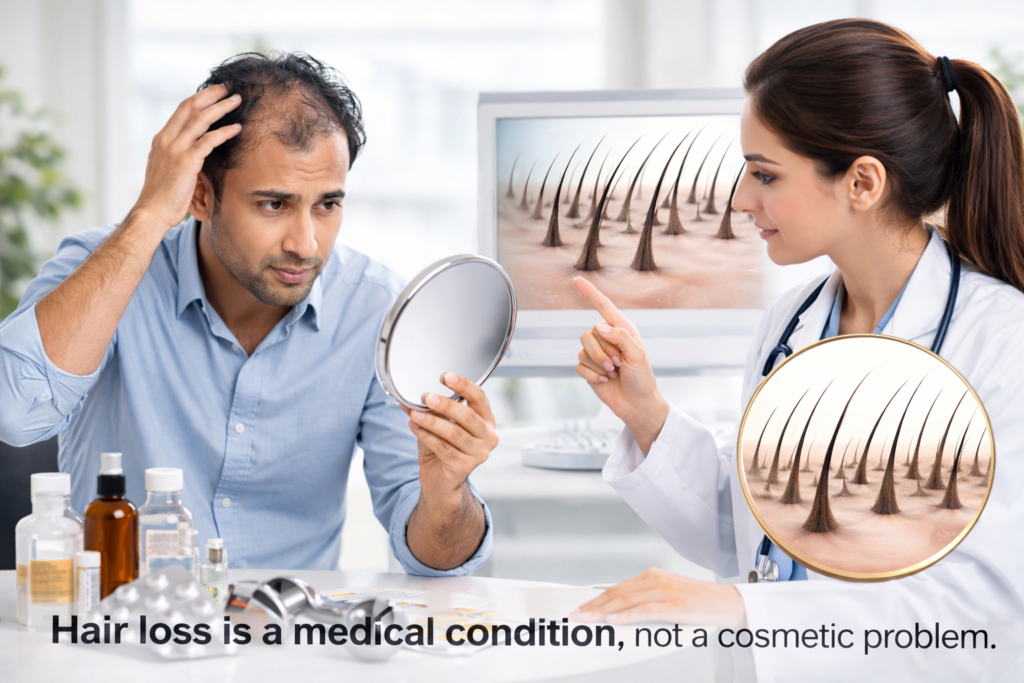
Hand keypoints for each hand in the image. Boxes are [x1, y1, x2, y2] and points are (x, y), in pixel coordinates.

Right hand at [132, 84, 242, 229]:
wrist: (152, 211)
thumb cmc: (162, 195)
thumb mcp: (166, 168)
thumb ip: (176, 155)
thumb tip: (192, 150)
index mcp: (161, 139)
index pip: (181, 110)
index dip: (200, 98)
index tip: (215, 91)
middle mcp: (167, 139)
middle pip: (190, 106)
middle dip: (211, 94)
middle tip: (228, 87)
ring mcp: (175, 149)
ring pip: (201, 119)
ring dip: (221, 107)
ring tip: (237, 100)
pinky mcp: (187, 161)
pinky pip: (209, 140)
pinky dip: (224, 132)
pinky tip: (237, 128)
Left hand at [400, 373, 497, 507]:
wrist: (442, 481)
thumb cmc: (444, 448)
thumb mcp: (439, 424)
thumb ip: (429, 410)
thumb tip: (407, 397)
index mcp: (487, 421)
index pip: (479, 398)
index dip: (464, 385)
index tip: (445, 376)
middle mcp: (488, 437)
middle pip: (468, 416)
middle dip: (446, 405)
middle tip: (427, 397)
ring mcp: (478, 454)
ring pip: (455, 433)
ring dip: (432, 422)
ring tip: (415, 414)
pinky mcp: (464, 467)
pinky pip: (443, 448)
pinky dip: (427, 436)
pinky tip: (414, 427)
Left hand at [570, 568, 745, 626]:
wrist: (731, 604)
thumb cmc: (702, 603)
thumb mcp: (671, 596)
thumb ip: (648, 601)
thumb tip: (622, 614)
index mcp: (654, 575)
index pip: (617, 588)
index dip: (597, 599)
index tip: (582, 607)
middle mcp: (656, 580)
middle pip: (617, 594)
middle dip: (593, 606)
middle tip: (576, 615)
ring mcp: (665, 592)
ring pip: (626, 602)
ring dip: (603, 612)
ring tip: (587, 619)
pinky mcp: (675, 606)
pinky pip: (644, 611)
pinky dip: (626, 616)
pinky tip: (612, 621)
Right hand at [573, 277, 668, 453]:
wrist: (636, 405)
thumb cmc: (642, 379)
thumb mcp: (637, 354)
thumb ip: (619, 336)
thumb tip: (598, 327)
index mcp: (622, 330)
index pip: (603, 307)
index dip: (590, 293)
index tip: (576, 280)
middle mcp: (607, 339)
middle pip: (589, 332)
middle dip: (603, 351)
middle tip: (618, 364)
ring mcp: (597, 354)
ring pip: (583, 349)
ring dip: (598, 364)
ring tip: (612, 372)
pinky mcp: (588, 369)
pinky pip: (579, 365)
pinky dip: (592, 375)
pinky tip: (604, 381)